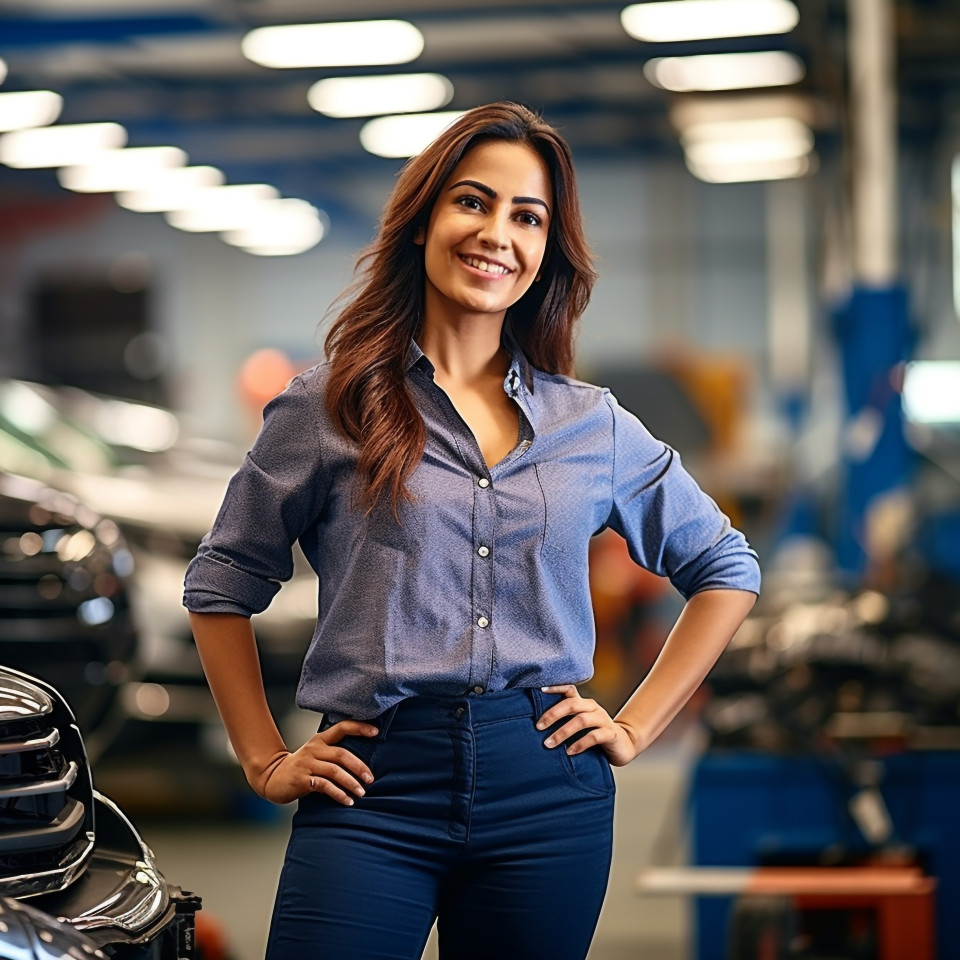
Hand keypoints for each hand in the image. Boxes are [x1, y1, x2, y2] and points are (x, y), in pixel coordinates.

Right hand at [253, 721, 378, 804]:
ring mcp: (307, 764)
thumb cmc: (301, 767)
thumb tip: (363, 763)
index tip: (376, 731)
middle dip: (359, 766)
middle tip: (371, 778)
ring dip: (351, 783)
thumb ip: (333, 754)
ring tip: (361, 792)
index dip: (359, 728)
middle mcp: (314, 749)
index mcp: (320, 739)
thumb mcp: (316, 754)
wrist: (273, 778)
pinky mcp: (302, 780)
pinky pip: (325, 786)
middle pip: (341, 754)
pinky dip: (338, 794)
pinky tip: (347, 801)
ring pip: (334, 771)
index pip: (342, 727)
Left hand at [536, 685, 640, 766]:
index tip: (540, 690)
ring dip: (563, 732)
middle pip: (571, 704)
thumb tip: (538, 725)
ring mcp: (603, 719)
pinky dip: (580, 744)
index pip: (569, 689)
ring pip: (581, 720)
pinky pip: (594, 736)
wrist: (623, 745)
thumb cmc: (595, 734)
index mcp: (584, 703)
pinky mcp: (611, 733)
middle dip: (553, 715)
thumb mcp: (579, 724)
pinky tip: (569, 752)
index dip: (555, 688)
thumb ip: (565, 720)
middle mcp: (593, 707)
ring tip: (549, 744)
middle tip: (538, 727)